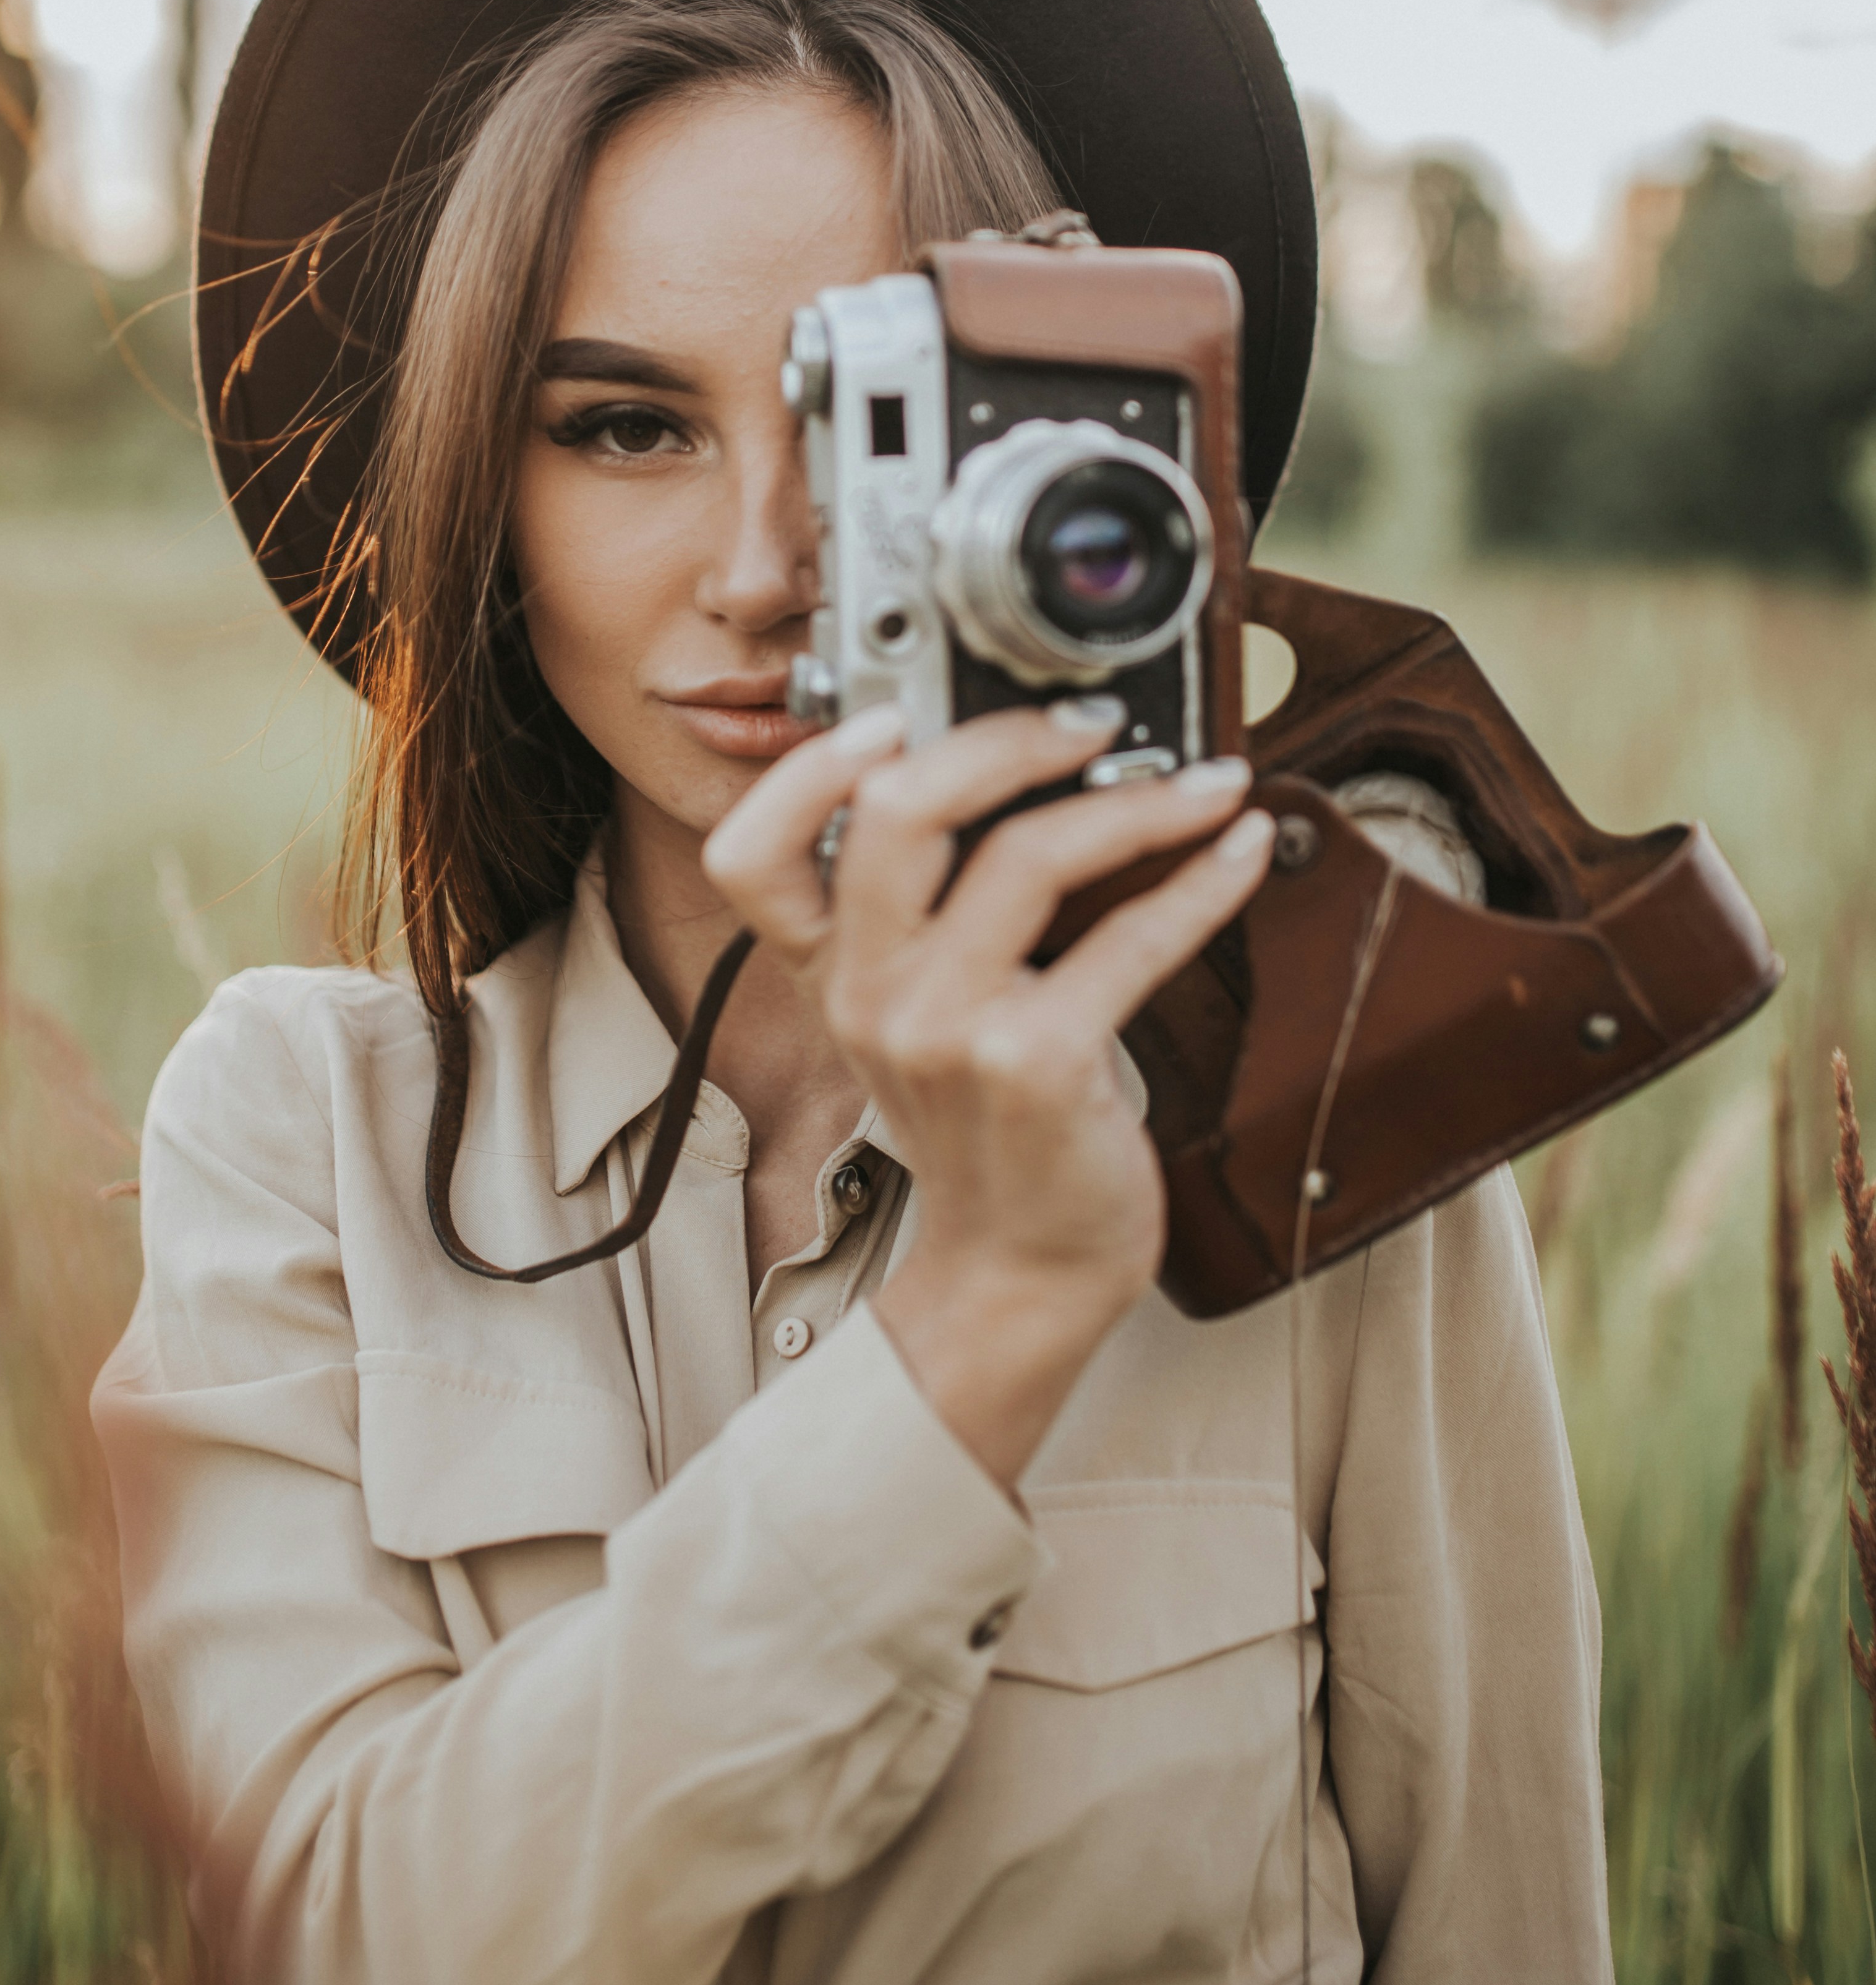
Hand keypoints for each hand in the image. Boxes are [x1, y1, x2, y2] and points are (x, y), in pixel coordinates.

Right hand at [702, 698, 1276, 1484]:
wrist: (1022, 1268)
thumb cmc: (991, 1131)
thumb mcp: (915, 1020)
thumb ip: (924, 919)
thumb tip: (1018, 779)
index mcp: (833, 974)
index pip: (750, 851)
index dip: (809, 768)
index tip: (893, 716)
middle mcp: (874, 996)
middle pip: (898, 812)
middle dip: (1005, 740)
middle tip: (1087, 722)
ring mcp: (949, 1031)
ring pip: (1027, 858)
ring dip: (1134, 803)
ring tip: (1201, 783)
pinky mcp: (1038, 1066)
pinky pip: (1127, 941)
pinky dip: (1196, 883)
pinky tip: (1235, 852)